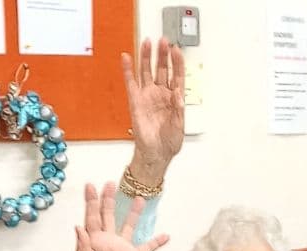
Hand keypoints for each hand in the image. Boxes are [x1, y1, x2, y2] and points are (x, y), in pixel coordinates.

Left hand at [72, 182, 168, 250]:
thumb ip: (82, 247)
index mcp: (92, 241)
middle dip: (108, 199)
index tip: (90, 185)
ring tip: (139, 198)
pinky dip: (156, 242)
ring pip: (128, 226)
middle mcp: (107, 241)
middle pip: (108, 215)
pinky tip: (165, 235)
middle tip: (111, 183)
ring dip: (133, 213)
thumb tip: (79, 227)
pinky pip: (147, 248)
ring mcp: (121, 249)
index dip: (90, 201)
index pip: (91, 217)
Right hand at [123, 37, 185, 180]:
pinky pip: (131, 82)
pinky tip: (127, 57)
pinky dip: (128, 69)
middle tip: (163, 41)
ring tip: (147, 42)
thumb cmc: (169, 141)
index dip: (177, 62)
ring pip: (147, 71)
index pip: (177, 75)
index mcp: (175, 97)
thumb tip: (179, 94)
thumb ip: (179, 109)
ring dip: (147, 57)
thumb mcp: (179, 126)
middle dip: (162, 54)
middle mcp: (161, 93)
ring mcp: (148, 95)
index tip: (176, 50)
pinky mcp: (135, 100)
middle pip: (162, 68)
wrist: (155, 153)